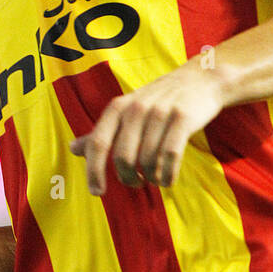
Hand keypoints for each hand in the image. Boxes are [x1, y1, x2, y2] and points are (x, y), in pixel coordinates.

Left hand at [69, 59, 227, 195]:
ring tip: (154, 179)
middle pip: (123, 158)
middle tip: (136, 183)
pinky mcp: (183, 119)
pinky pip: (171, 156)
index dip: (93, 171)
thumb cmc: (158, 100)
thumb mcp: (126, 110)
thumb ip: (102, 131)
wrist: (200, 79)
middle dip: (128, 179)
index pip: (98, 143)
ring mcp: (160, 112)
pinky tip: (167, 179)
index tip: (97, 192)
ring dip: (151, 179)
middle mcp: (136, 108)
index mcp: (117, 107)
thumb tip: (72, 148)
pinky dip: (168, 175)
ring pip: (148, 160)